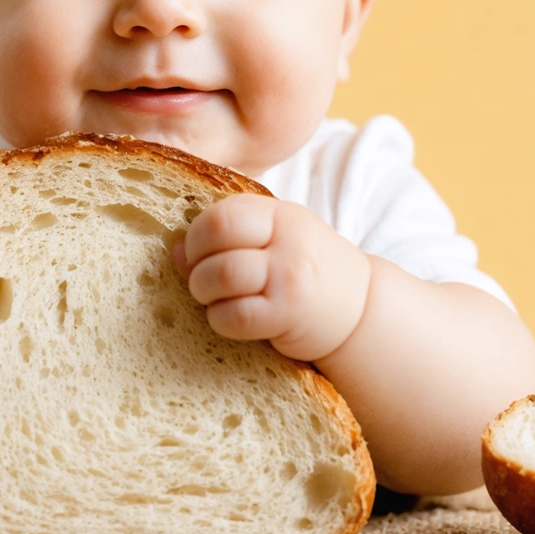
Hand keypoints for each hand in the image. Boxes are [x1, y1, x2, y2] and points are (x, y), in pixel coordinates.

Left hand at [172, 193, 371, 362]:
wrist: (359, 310)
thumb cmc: (305, 270)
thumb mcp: (278, 237)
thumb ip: (231, 236)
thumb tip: (175, 249)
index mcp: (279, 214)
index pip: (222, 213)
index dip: (197, 234)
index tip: (195, 252)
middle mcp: (286, 239)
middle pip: (215, 238)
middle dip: (195, 261)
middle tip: (199, 277)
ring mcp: (289, 276)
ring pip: (220, 276)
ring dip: (203, 291)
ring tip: (211, 298)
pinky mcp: (288, 314)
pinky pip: (234, 315)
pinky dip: (220, 320)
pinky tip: (230, 320)